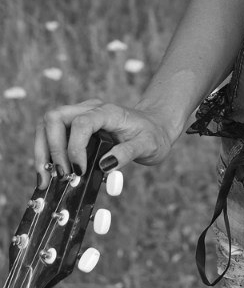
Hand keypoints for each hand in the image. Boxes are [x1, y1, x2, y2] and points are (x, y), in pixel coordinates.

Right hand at [34, 98, 175, 187]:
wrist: (155, 126)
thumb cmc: (152, 135)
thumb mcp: (148, 146)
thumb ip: (128, 153)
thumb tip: (105, 164)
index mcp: (108, 112)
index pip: (81, 123)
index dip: (74, 148)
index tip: (79, 170)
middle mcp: (91, 109)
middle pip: (55, 118)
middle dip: (51, 149)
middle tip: (58, 176)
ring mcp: (81, 115)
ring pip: (48, 124)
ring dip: (42, 151)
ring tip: (45, 178)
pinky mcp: (76, 126)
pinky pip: (52, 134)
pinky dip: (46, 153)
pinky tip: (48, 172)